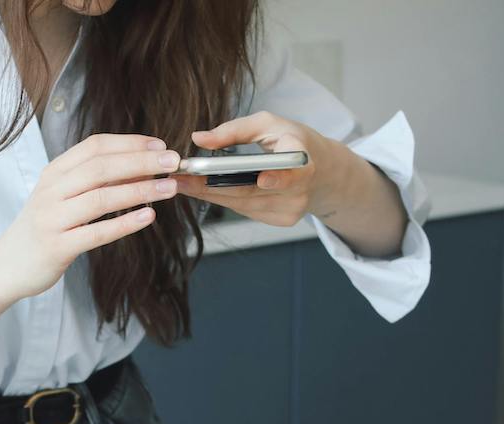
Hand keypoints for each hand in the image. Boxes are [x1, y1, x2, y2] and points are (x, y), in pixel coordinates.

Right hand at [0, 133, 180, 299]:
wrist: (6, 266)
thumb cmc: (43, 229)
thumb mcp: (61, 197)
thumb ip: (93, 182)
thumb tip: (140, 169)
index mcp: (54, 172)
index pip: (94, 147)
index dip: (129, 143)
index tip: (160, 147)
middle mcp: (51, 191)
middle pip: (100, 168)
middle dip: (141, 162)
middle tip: (174, 162)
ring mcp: (52, 219)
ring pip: (100, 198)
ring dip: (139, 191)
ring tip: (169, 188)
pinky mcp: (57, 247)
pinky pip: (96, 233)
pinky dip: (124, 224)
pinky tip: (148, 217)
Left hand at [177, 111, 407, 256]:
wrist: (322, 170)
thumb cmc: (291, 140)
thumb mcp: (268, 123)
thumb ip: (234, 130)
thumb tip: (199, 139)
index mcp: (304, 159)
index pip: (293, 173)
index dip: (278, 179)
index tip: (261, 179)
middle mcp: (301, 190)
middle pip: (252, 192)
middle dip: (213, 186)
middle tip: (182, 178)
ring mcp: (292, 210)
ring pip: (243, 205)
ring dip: (210, 195)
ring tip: (183, 183)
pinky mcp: (283, 221)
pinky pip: (246, 211)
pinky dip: (224, 200)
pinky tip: (205, 191)